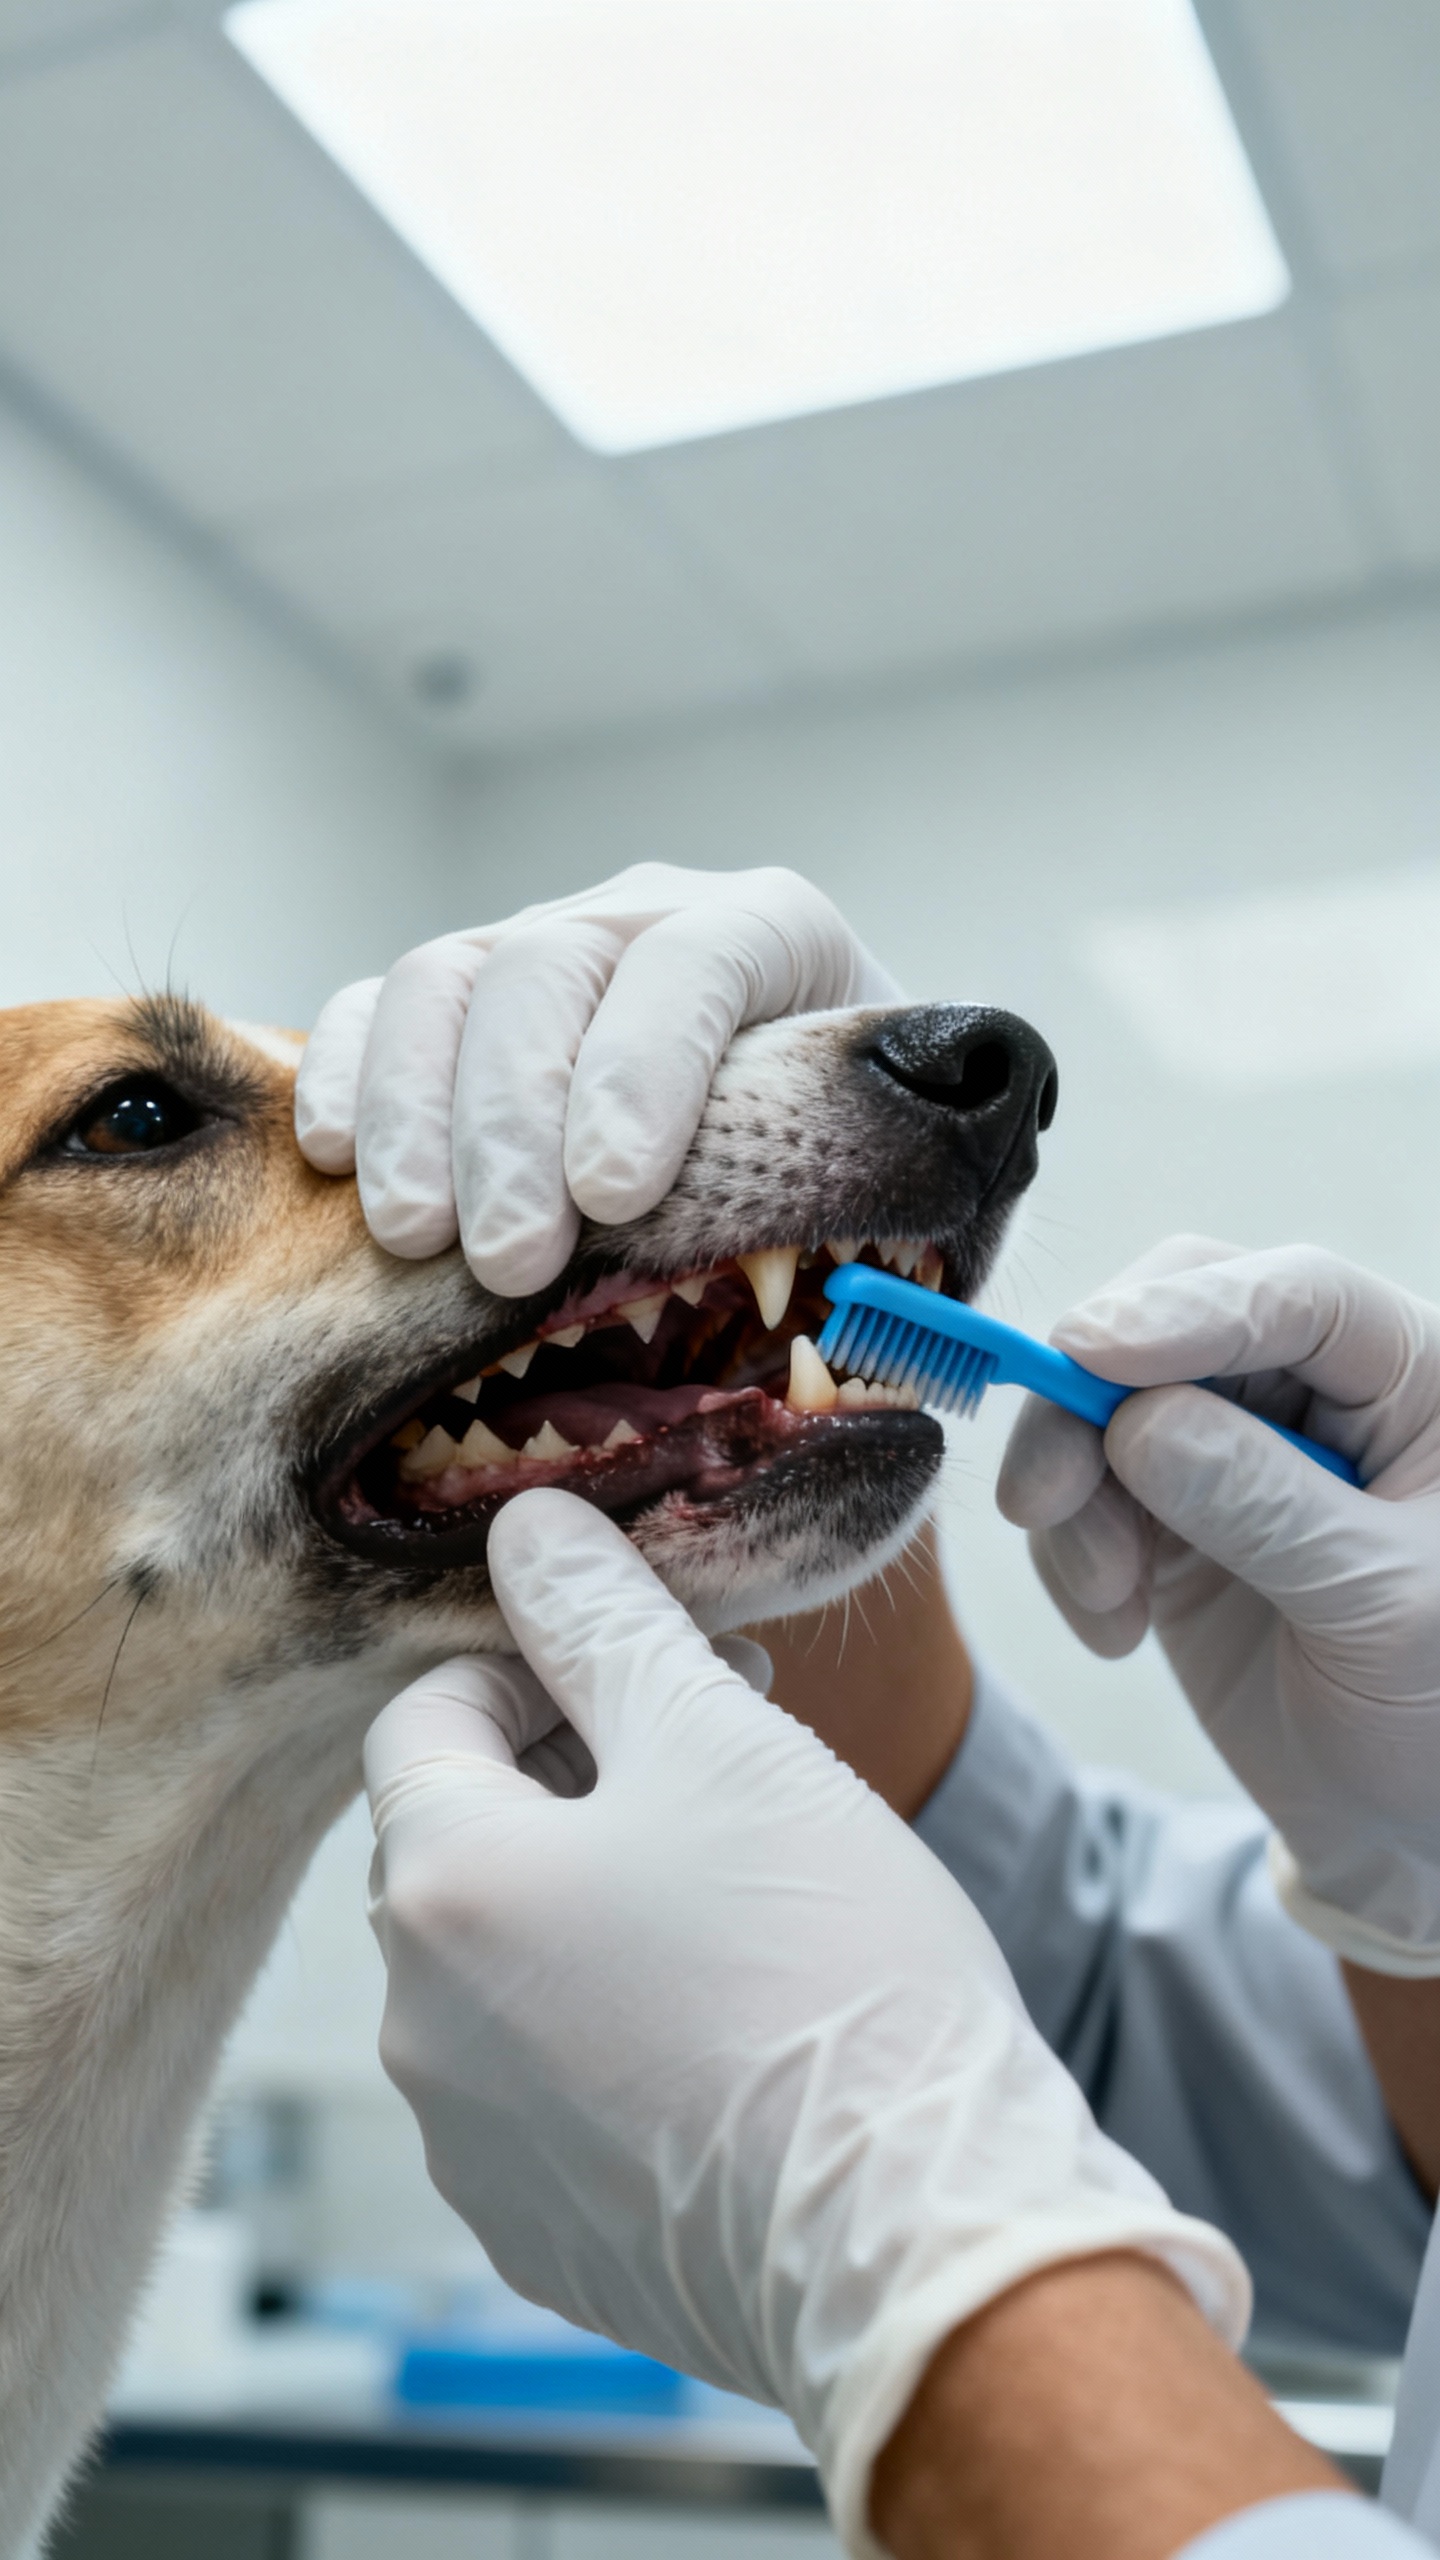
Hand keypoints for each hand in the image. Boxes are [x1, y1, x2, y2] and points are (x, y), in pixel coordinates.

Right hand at [296, 863, 895, 1294]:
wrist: (821, 1177)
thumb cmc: (873, 1212)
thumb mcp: (923, 1223)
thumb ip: (910, 1262)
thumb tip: (871, 1354)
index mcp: (783, 941)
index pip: (704, 961)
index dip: (650, 1069)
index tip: (618, 1196)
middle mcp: (652, 917)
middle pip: (553, 966)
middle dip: (517, 1119)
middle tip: (509, 1262)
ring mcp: (542, 947)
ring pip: (447, 980)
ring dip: (418, 1113)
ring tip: (414, 1239)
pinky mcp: (455, 1005)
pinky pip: (373, 1008)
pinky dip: (348, 1078)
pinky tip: (338, 1170)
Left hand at [365, 1491, 1245, 2558]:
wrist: (925, 2232)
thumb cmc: (828, 1966)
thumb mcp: (720, 1740)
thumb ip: (603, 1618)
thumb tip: (527, 1527)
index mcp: (440, 1888)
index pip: (424, 1716)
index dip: (538, 1666)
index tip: (653, 1675)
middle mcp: (418, 2028)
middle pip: (466, 1840)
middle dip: (580, 1774)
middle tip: (723, 1754)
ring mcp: (475, 2147)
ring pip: (508, 1963)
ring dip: (598, 1898)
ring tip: (743, 1891)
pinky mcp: (544, 2233)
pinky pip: (550, 2083)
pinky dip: (617, 2024)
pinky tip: (736, 2018)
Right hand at [997, 1238, 1439, 1970]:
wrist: (1408, 1826)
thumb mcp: (1383, 1611)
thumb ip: (1268, 1508)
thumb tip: (1138, 1425)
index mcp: (1417, 1379)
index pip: (1300, 1297)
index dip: (1191, 1310)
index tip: (1088, 1354)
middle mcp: (1323, 1387)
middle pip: (1177, 1318)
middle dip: (1091, 1398)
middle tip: (1040, 1496)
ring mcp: (1238, 1444)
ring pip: (1106, 1401)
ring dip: (1072, 1491)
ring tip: (1105, 1597)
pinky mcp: (1172, 1509)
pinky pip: (1082, 1489)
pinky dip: (1070, 1551)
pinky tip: (1115, 1628)